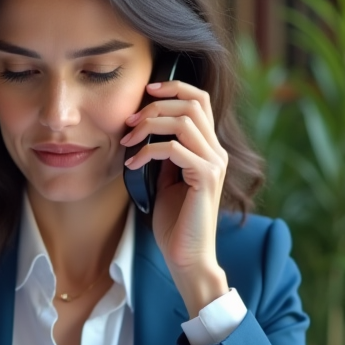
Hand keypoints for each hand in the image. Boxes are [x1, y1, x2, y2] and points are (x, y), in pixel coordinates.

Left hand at [121, 79, 229, 315]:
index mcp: (209, 148)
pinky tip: (133, 165)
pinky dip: (148, 152)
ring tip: (128, 142)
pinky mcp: (206, 178)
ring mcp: (215, 164)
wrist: (187, 258)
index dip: (175, 87)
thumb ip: (163, 153)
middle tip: (129, 122)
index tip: (146, 90)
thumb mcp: (165, 180)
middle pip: (192, 103)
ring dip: (149, 126)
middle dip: (155, 106)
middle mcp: (217, 152)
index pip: (200, 100)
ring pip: (184, 121)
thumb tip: (144, 129)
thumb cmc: (174, 223)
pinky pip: (175, 149)